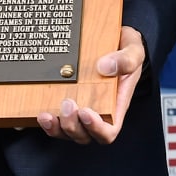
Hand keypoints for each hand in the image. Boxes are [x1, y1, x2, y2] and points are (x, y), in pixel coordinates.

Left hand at [38, 26, 144, 143]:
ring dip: (56, 128)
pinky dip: (47, 122)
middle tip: (67, 103)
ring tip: (48, 114)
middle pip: (85, 135)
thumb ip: (125, 60)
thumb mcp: (134, 51)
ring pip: (68, 132)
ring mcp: (81, 107)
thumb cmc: (127, 51)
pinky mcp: (67, 100)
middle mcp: (98, 110)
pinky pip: (57, 121)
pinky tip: (41, 112)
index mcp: (117, 104)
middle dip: (72, 126)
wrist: (117, 40)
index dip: (96, 129)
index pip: (109, 130)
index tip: (85, 111)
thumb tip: (104, 67)